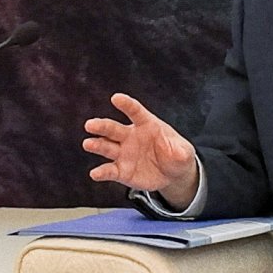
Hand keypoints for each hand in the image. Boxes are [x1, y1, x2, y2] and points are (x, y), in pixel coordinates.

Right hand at [79, 92, 195, 196]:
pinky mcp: (121, 171)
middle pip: (113, 128)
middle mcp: (130, 136)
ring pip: (106, 147)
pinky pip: (109, 171)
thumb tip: (176, 151)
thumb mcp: (184, 152)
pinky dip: (101, 172)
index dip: (126, 104)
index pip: (135, 112)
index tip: (116, 98)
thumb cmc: (176, 154)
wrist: (172, 174)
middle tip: (91, 125)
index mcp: (146, 124)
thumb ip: (181, 150)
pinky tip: (95, 173)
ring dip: (96, 145)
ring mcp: (123, 153)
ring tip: (88, 144)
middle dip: (101, 126)